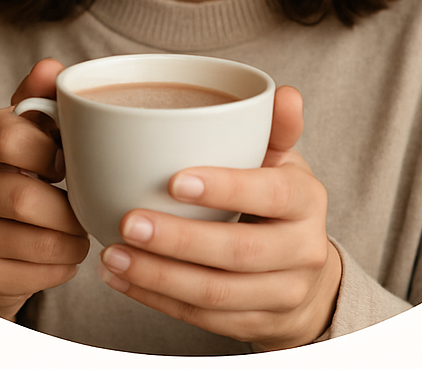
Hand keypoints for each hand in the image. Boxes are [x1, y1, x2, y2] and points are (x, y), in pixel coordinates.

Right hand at [0, 58, 89, 319]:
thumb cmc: (25, 165)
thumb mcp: (33, 126)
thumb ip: (44, 95)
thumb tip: (52, 67)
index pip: (11, 138)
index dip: (50, 152)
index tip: (67, 162)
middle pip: (24, 197)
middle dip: (69, 205)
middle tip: (86, 203)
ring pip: (38, 241)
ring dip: (74, 238)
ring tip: (81, 228)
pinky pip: (37, 273)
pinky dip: (64, 264)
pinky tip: (64, 251)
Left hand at [95, 85, 340, 349]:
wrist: (308, 276)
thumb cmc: (281, 202)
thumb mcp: (283, 161)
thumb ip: (277, 127)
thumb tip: (284, 94)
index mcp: (307, 201)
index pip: (271, 194)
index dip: (225, 188)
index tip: (174, 181)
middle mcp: (303, 251)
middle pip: (238, 252)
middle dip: (178, 240)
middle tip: (128, 221)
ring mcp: (282, 295)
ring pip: (216, 294)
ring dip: (159, 276)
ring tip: (113, 253)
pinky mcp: (256, 326)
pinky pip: (202, 319)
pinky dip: (158, 299)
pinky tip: (123, 278)